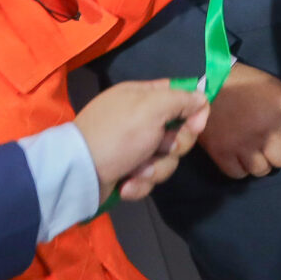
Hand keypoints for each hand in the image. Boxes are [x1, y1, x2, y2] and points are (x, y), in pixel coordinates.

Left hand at [73, 79, 210, 203]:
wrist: (79, 174)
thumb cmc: (117, 135)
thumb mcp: (151, 108)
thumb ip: (181, 99)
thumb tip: (201, 99)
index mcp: (142, 96)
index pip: (180, 96)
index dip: (193, 110)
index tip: (195, 125)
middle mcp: (139, 119)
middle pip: (178, 131)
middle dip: (173, 146)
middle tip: (162, 148)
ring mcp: (133, 146)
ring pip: (166, 158)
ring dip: (156, 168)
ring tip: (137, 172)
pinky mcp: (128, 170)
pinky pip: (149, 176)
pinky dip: (140, 183)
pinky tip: (126, 183)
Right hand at [200, 62, 280, 177]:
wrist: (206, 81)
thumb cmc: (245, 82)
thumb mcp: (276, 86)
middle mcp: (266, 133)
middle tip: (274, 147)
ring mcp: (243, 145)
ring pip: (262, 170)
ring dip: (262, 163)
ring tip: (257, 152)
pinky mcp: (221, 153)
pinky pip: (238, 174)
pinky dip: (241, 169)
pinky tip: (240, 156)